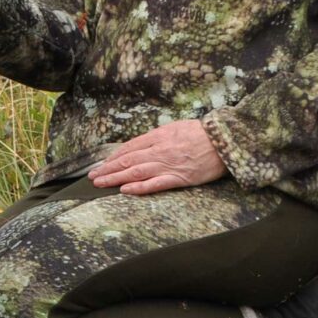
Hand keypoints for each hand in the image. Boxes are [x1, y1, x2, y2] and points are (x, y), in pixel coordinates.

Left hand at [88, 119, 225, 194]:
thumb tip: (139, 145)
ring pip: (136, 172)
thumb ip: (157, 136)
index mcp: (158, 136)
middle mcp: (160, 150)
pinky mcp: (180, 178)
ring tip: (101, 184)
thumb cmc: (201, 133)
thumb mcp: (175, 128)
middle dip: (108, 169)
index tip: (101, 165)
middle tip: (92, 177)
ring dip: (116, 178)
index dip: (113, 157)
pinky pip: (156, 184)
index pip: (129, 147)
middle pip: (128, 160)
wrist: (224, 140)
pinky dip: (140, 188)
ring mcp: (169, 165)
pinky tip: (126, 190)